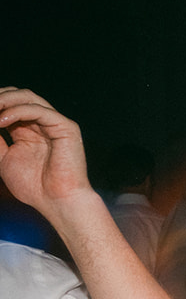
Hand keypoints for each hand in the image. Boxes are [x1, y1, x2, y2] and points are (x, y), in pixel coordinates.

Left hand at [0, 89, 92, 214]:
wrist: (56, 202)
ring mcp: (55, 123)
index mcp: (29, 129)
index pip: (9, 105)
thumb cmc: (34, 187)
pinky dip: (17, 111)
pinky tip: (1, 121)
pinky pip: (39, 110)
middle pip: (18, 95)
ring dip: (5, 100)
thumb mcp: (4, 158)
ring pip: (28, 97)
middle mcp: (43, 123)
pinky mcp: (66, 127)